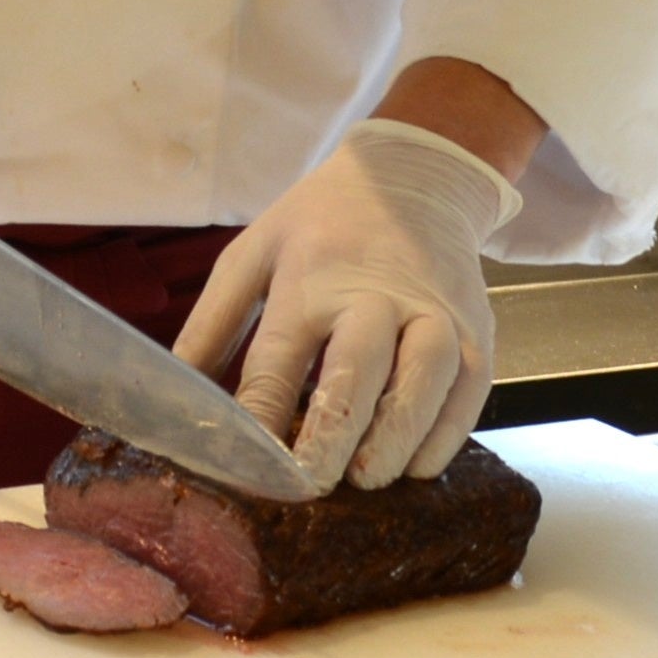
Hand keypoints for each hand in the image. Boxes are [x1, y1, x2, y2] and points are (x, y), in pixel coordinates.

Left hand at [173, 120, 524, 490]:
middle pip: (357, 367)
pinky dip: (446, 432)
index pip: (279, 359)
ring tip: (368, 477)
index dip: (262, 420)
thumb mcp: (254, 254)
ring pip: (426, 378)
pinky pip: (471, 389)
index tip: (248, 470)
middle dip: (333, 431)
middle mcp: (374, 294)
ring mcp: (433, 311)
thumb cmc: (321, 226)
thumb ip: (212, 326)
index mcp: (308, 277)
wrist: (416, 175)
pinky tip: (417, 463)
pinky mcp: (478, 327)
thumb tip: (179, 401)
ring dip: (397, 436)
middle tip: (312, 483)